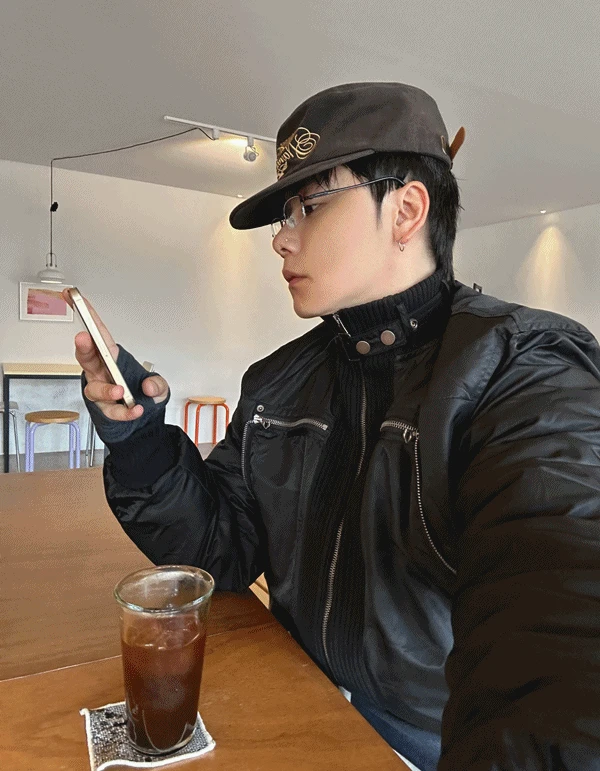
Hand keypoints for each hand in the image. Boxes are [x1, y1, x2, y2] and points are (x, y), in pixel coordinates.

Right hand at [62, 289, 168, 421]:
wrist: (141, 418)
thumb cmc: (142, 393)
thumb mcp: (158, 385)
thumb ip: (157, 383)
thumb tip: (149, 386)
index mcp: (111, 357)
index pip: (99, 334)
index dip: (88, 316)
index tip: (77, 299)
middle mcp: (100, 372)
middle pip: (86, 357)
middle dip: (84, 346)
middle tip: (83, 338)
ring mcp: (100, 390)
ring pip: (95, 387)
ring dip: (107, 389)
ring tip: (120, 391)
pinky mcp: (104, 408)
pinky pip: (110, 410)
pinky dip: (123, 411)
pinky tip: (135, 410)